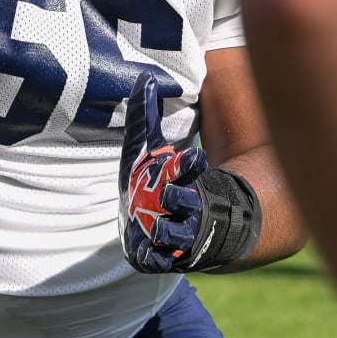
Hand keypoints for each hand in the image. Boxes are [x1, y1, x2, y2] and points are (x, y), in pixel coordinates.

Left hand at [119, 71, 209, 272]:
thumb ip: (146, 115)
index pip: (190, 171)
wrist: (151, 220)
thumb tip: (145, 77)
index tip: (192, 157)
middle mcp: (183, 209)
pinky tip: (144, 255)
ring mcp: (173, 235)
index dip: (190, 166)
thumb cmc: (153, 178)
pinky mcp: (159, 256)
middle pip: (186, 203)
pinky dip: (151, 258)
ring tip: (154, 226)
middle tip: (168, 194)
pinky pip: (157, 260)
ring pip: (172, 234)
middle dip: (179, 198)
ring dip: (164, 229)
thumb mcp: (146, 148)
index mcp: (182, 180)